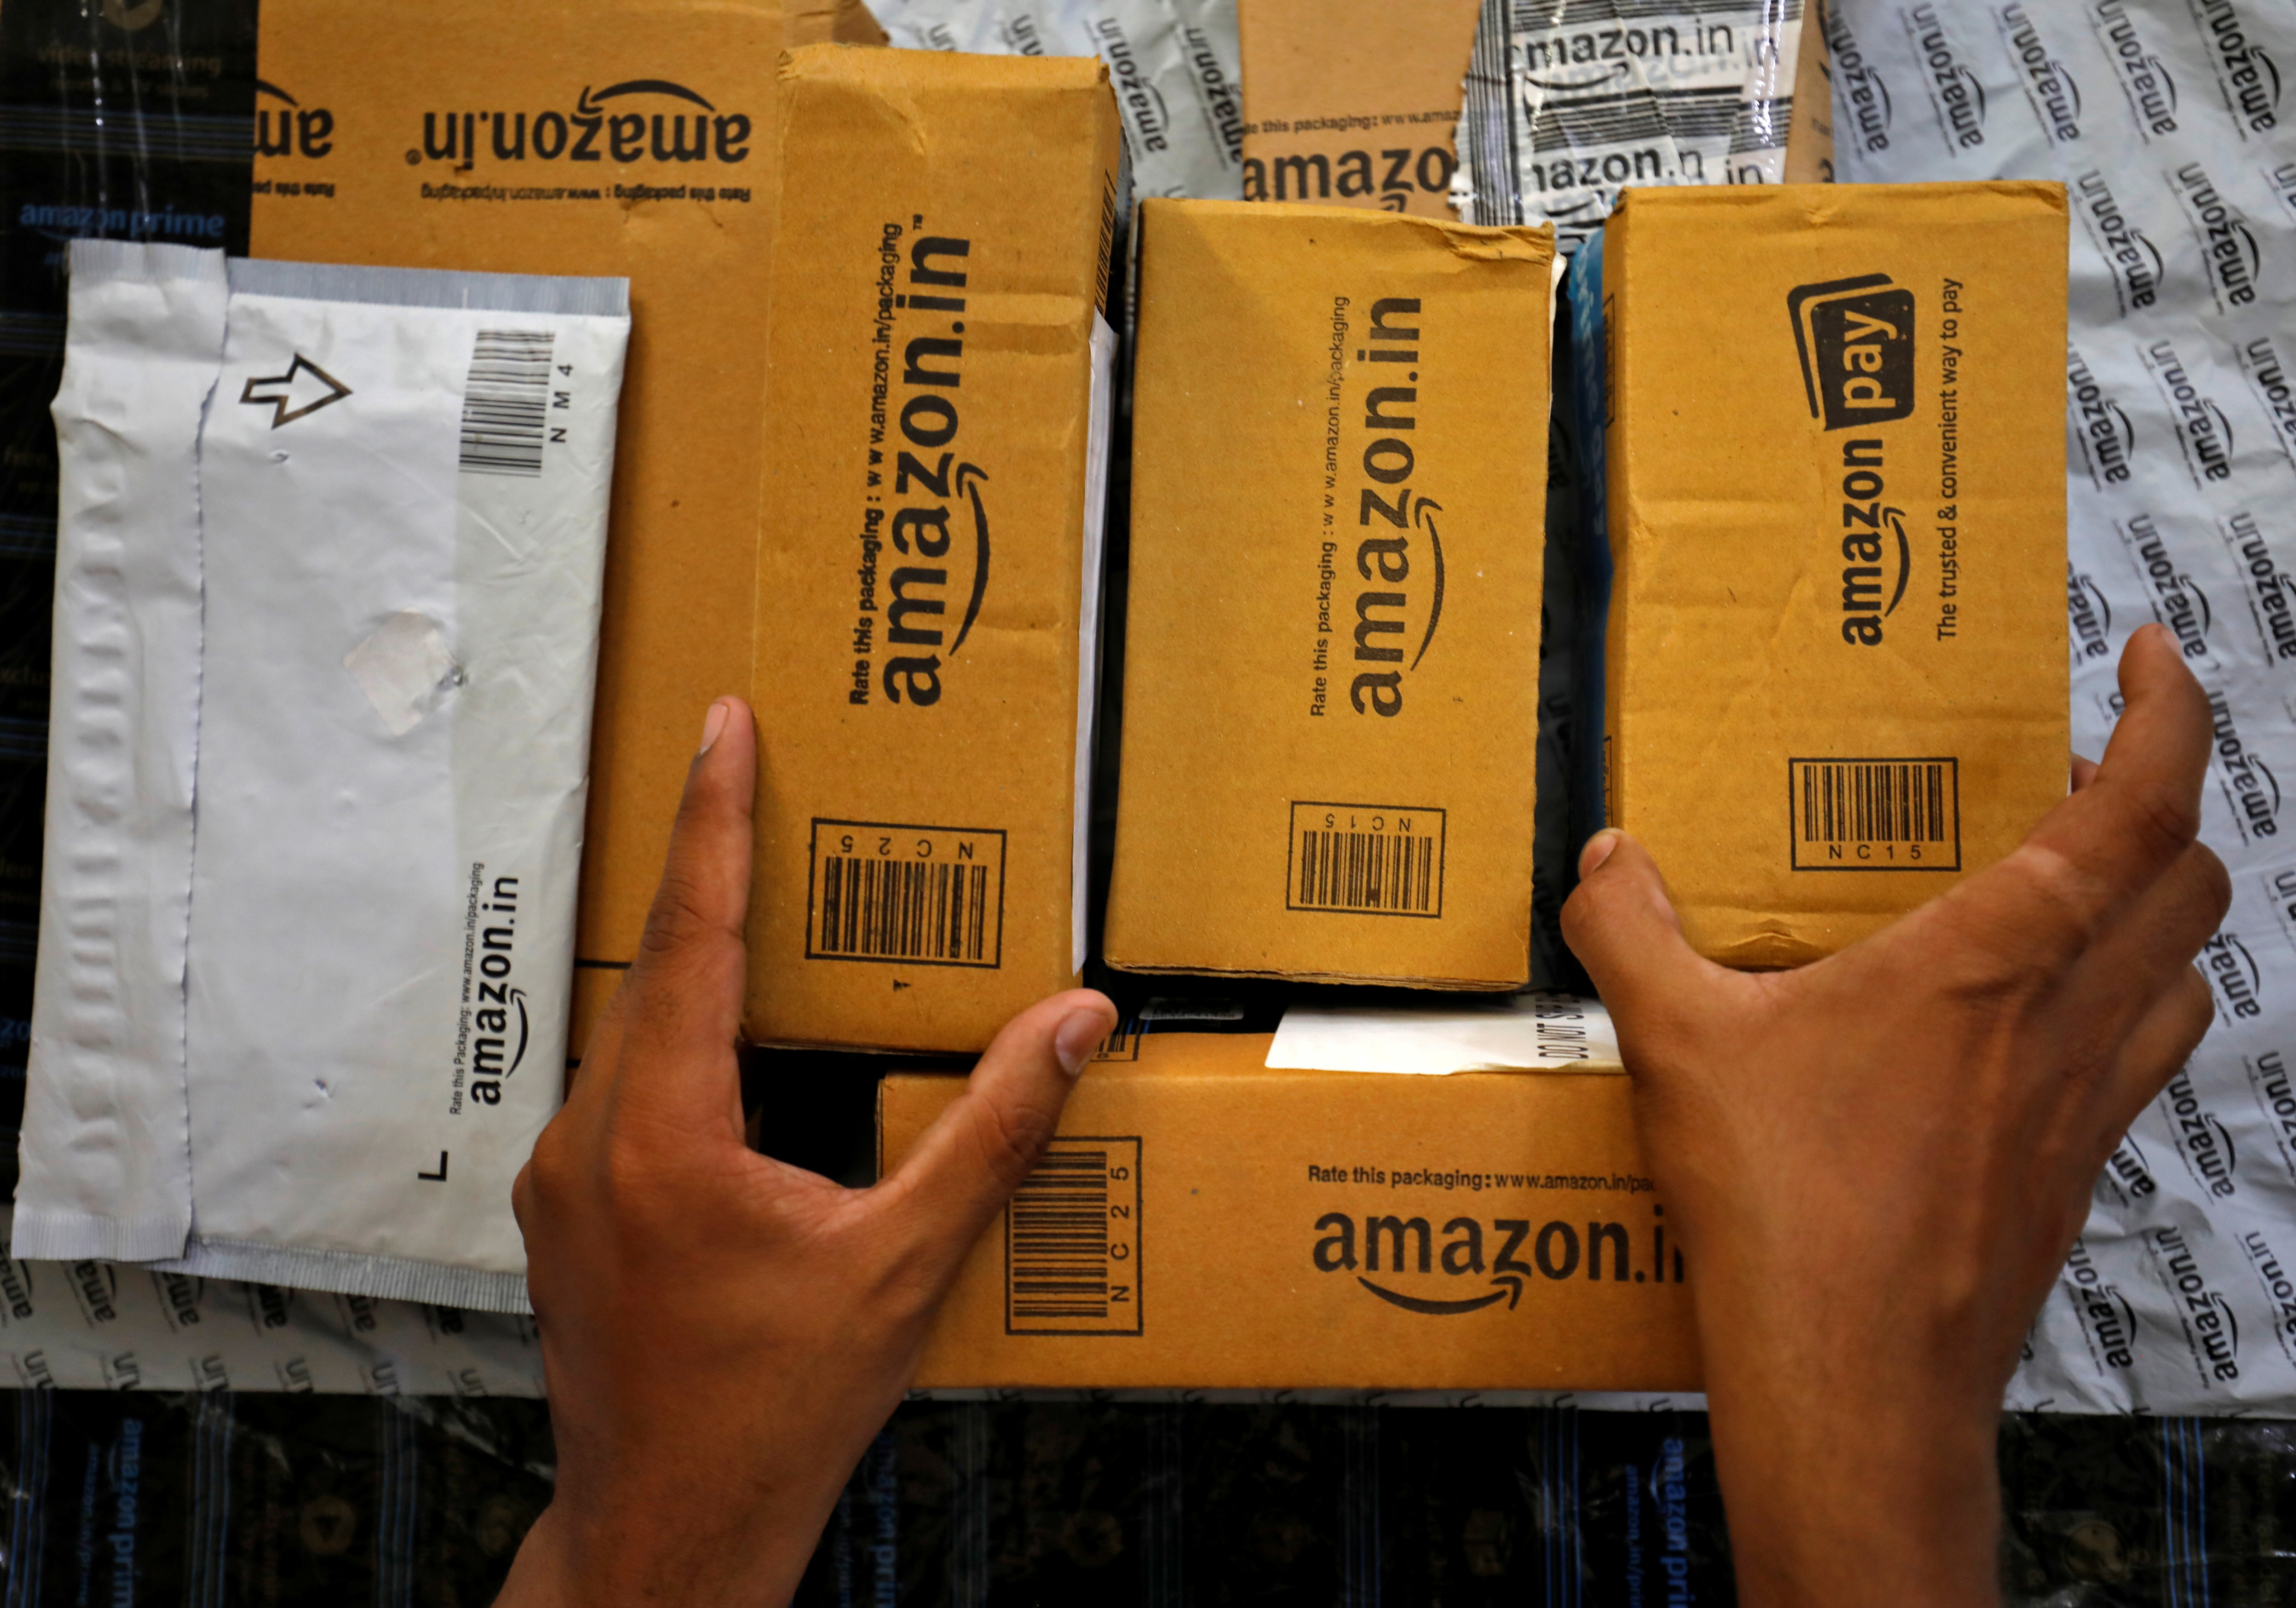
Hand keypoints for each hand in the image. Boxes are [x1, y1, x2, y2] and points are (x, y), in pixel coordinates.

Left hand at [495, 697, 1116, 1606]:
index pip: (692, 934)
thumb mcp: (904, 1265)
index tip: (723, 724)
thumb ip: (992, 1135)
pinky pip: (622, 1092)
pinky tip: (732, 1052)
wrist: (670, 1529)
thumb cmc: (777, 1412)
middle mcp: (590, 1140)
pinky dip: (678, 1047)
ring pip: (631, 1033)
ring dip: (694, 966)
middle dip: (706, 868)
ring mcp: (564, 1181)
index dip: (713, 818)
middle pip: (653, 968)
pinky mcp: (567, 1216)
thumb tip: (1074, 1027)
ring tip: (754, 903)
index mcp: (663, 1133)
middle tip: (748, 778)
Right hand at [1561, 624, 2226, 1607]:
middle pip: (2196, 878)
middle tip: (2080, 781)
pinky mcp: (2075, 1173)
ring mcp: (2087, 1104)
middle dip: (2165, 804)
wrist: (1855, 1381)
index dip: (2169, 713)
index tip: (2148, 658)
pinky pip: (2145, 1060)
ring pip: (2191, 971)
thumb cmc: (1786, 1209)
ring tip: (2082, 893)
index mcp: (1993, 959)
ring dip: (2163, 912)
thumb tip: (1604, 861)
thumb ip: (1632, 935)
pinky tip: (2040, 1028)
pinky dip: (2128, 1009)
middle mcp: (2067, 1019)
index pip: (2140, 804)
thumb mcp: (1678, 1046)